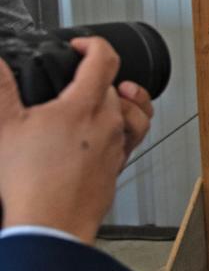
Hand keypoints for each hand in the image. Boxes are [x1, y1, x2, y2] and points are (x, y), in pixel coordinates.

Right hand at [0, 38, 148, 243]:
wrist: (50, 225)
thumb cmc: (31, 183)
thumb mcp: (4, 126)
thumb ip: (0, 89)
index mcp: (84, 106)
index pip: (104, 60)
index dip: (93, 44)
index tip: (79, 45)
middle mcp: (109, 123)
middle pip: (116, 86)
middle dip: (97, 76)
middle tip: (75, 79)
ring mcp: (117, 146)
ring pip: (133, 111)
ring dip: (122, 100)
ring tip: (108, 97)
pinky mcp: (118, 167)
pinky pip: (132, 138)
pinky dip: (125, 127)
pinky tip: (107, 132)